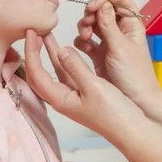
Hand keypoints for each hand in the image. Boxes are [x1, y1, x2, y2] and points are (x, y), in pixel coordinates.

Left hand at [24, 30, 143, 135]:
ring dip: (50, 53)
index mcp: (60, 99)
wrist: (131, 129)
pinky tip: (67, 50)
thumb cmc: (113, 113)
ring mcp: (73, 97)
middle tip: (34, 32)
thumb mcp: (93, 86)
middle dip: (36, 52)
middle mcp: (63, 99)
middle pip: (41, 73)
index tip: (31, 33)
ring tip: (47, 35)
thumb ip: (76, 67)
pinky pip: (69, 74)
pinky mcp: (84, 94)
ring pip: (55, 72)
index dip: (31, 52)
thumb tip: (61, 50)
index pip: (36, 73)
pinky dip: (65, 60)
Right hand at [74, 0, 161, 105]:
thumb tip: (102, 3)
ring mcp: (110, 42)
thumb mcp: (121, 48)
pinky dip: (81, 41)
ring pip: (92, 24)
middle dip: (91, 13)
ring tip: (85, 37)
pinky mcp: (99, 54)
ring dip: (85, 27)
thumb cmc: (135, 77)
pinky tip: (83, 47)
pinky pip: (86, 42)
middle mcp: (121, 31)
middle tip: (87, 23)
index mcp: (132, 25)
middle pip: (102, 10)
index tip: (93, 6)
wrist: (137, 102)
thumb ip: (109, 26)